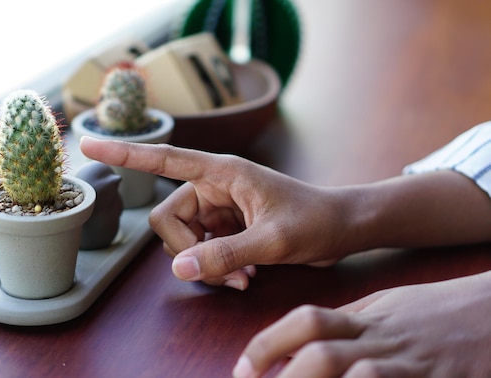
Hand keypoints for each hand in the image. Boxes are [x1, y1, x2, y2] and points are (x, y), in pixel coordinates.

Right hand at [80, 137, 349, 289]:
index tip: (88, 146)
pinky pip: (199, 252)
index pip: (164, 158)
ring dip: (206, 265)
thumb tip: (177, 268)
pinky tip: (244, 277)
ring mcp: (216, 210)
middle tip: (225, 271)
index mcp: (221, 172)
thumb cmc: (315, 220)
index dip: (124, 154)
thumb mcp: (274, 240)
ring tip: (243, 276)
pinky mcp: (223, 228)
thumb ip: (226, 254)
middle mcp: (212, 187)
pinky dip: (216, 270)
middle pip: (167, 220)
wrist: (341, 229)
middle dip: (190, 252)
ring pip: (182, 241)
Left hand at [233, 271, 490, 376]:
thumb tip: (297, 343)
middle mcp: (382, 337)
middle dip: (286, 376)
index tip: (244, 367)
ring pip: (357, 376)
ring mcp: (411, 362)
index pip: (306, 321)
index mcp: (366, 316)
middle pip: (322, 353)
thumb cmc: (435, 312)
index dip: (268, 343)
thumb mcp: (386, 308)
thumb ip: (346, 324)